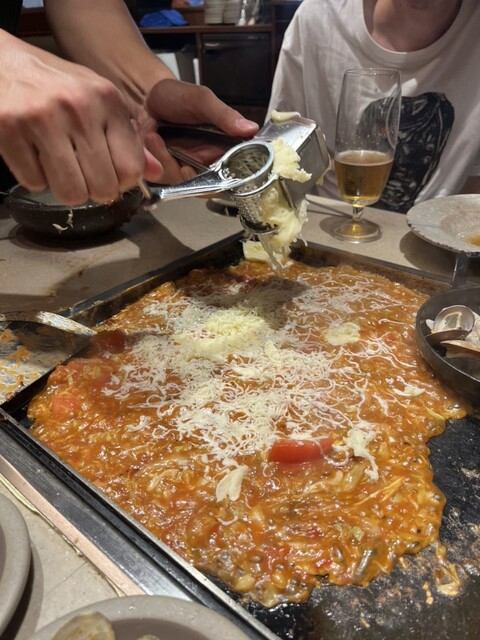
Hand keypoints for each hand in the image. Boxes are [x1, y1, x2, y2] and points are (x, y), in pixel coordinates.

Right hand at [0, 33, 145, 205]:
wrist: (2, 63)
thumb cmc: (54, 85)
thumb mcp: (97, 100)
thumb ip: (127, 138)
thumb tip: (156, 172)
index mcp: (106, 100)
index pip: (131, 168)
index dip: (122, 182)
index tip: (112, 176)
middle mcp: (79, 108)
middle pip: (103, 188)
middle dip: (94, 190)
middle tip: (83, 174)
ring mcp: (42, 119)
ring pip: (72, 193)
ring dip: (66, 189)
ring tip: (58, 165)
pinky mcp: (9, 130)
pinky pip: (35, 184)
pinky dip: (35, 177)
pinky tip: (34, 154)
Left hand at [142, 79, 259, 183]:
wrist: (145, 95)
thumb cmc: (177, 96)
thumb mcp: (202, 101)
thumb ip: (225, 116)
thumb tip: (252, 129)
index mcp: (224, 147)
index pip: (235, 173)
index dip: (226, 178)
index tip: (210, 167)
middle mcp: (207, 162)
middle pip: (208, 186)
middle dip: (191, 174)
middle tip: (182, 162)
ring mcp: (187, 168)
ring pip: (184, 182)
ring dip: (167, 160)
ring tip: (155, 136)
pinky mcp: (168, 170)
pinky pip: (166, 176)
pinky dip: (156, 158)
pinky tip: (150, 137)